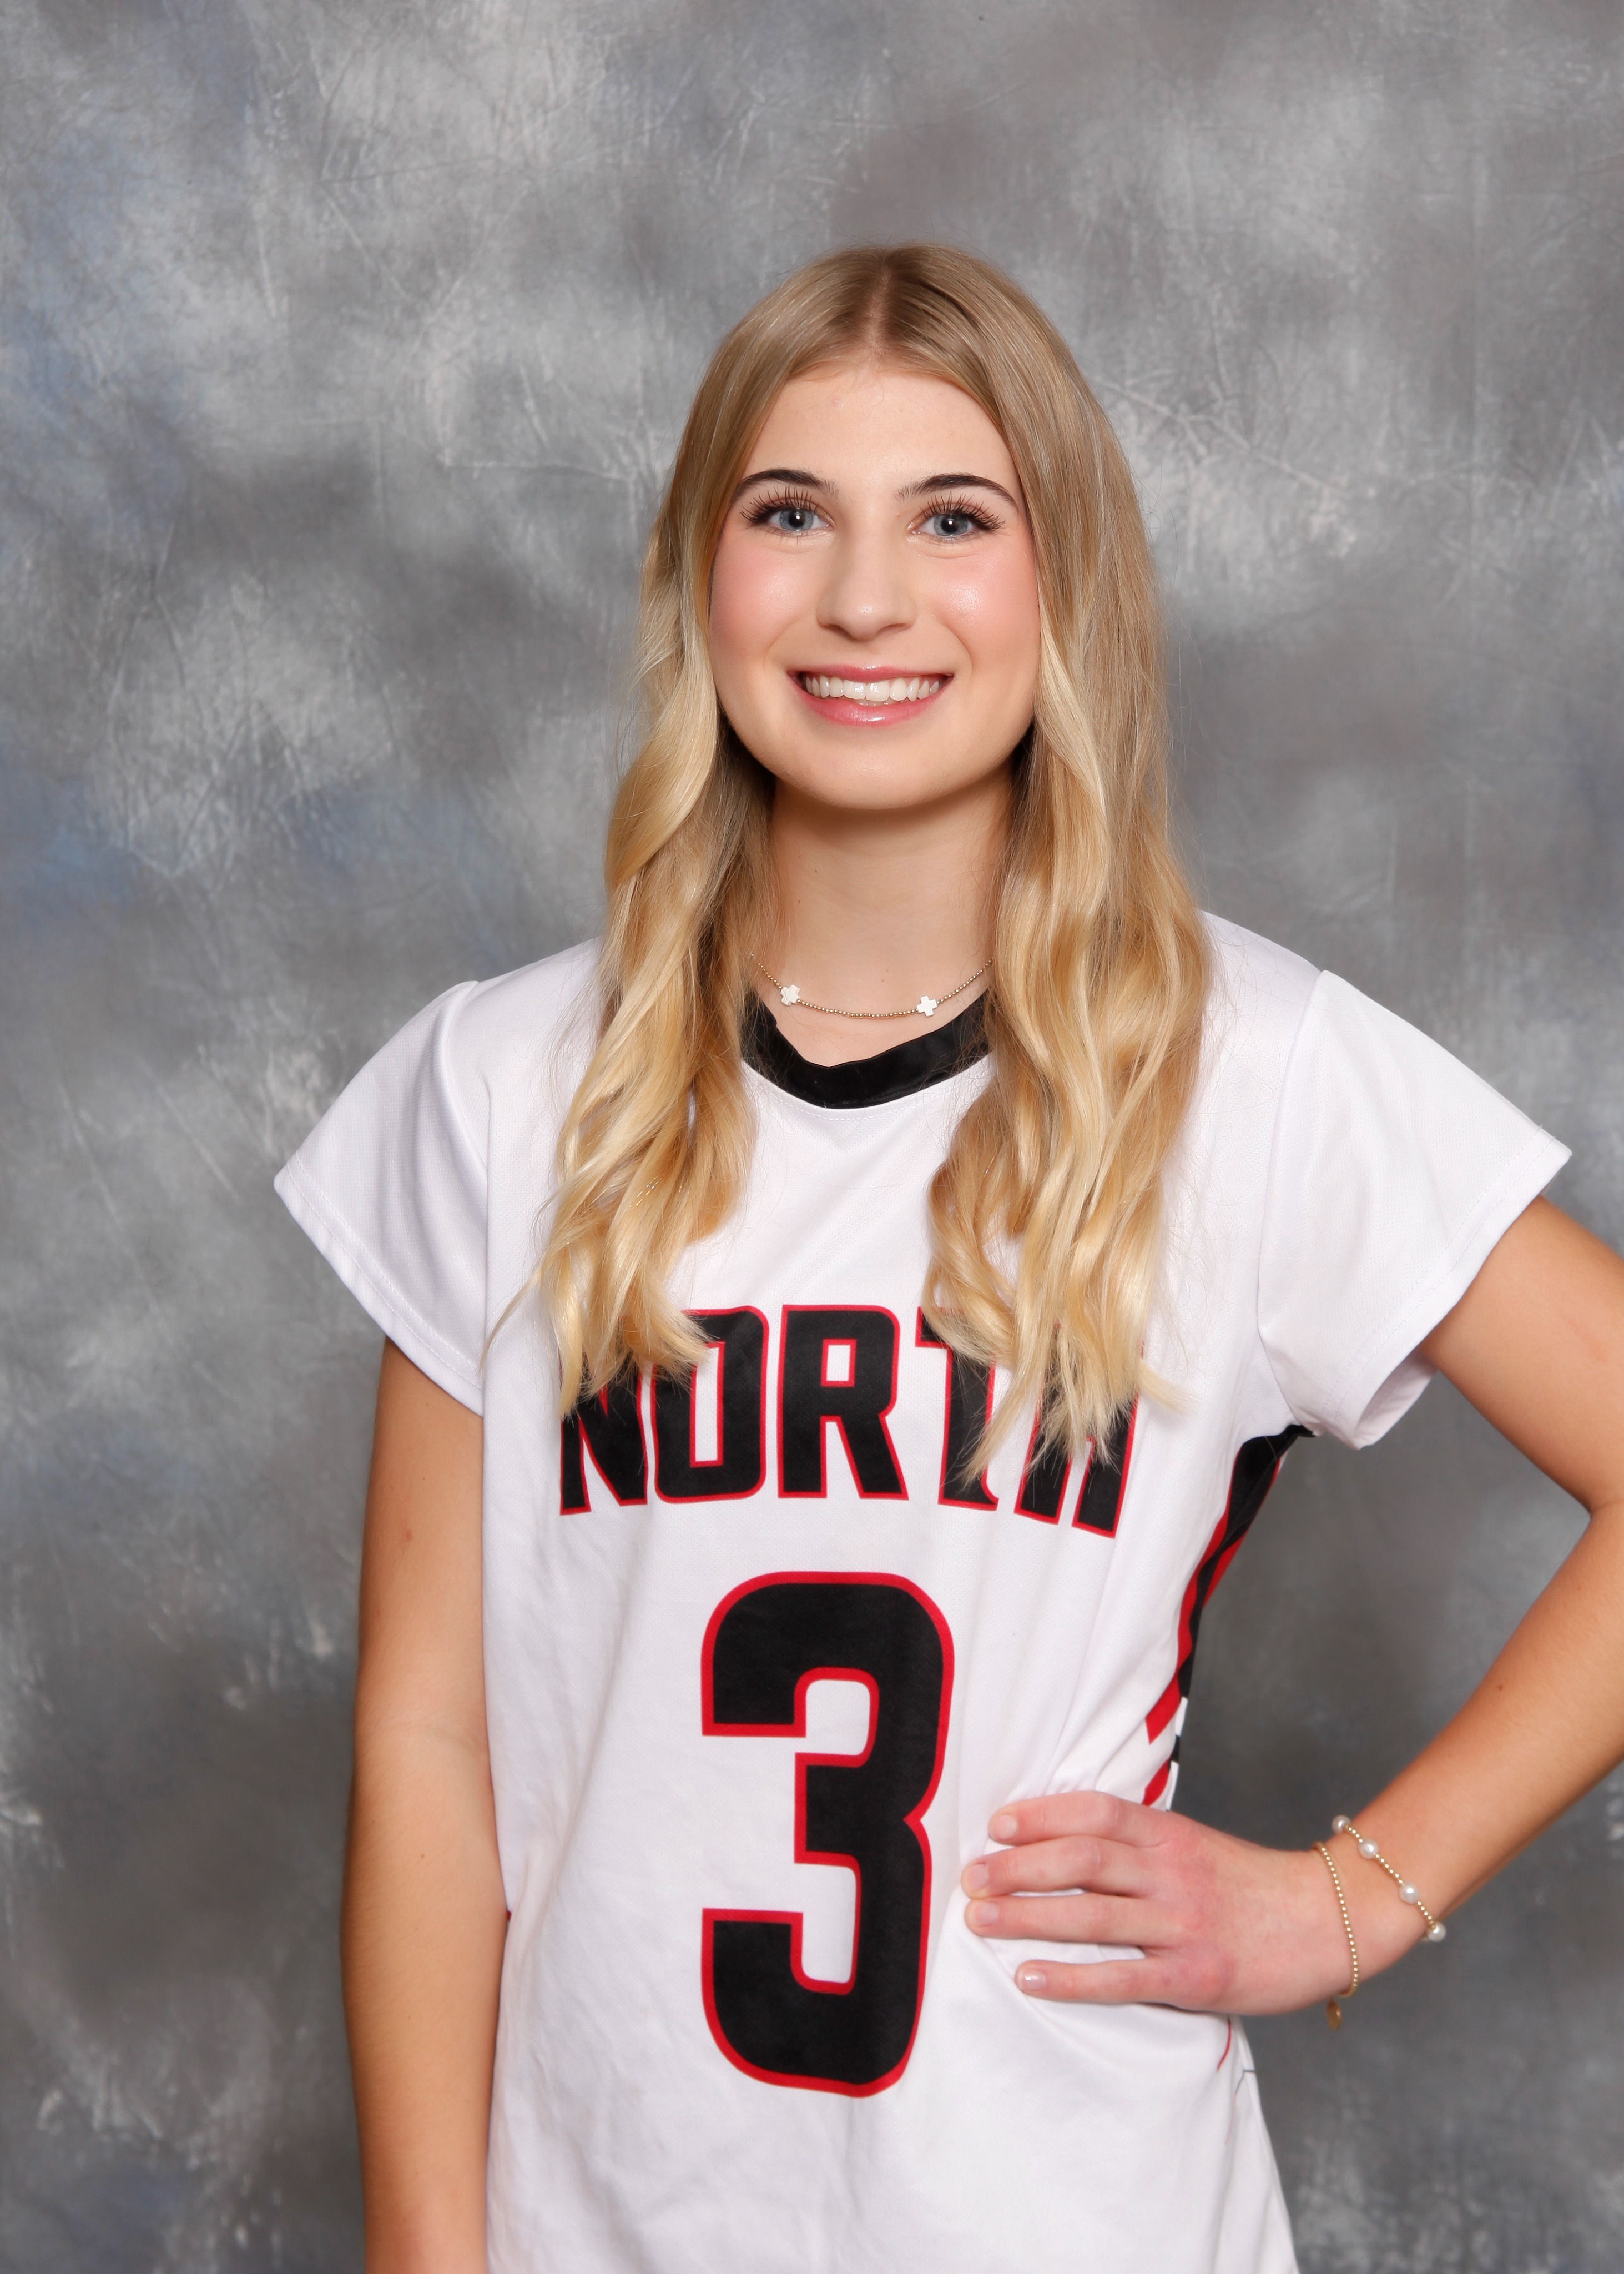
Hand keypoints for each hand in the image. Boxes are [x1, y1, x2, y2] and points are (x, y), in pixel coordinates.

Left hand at [960, 1793, 1415, 2013]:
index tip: (996, 1825)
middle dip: (1017, 1867)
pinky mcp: (1194, 1974)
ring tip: (980, 1920)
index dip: (1040, 1815)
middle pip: (1081, 1858)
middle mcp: (1171, 1871)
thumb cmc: (1252, 1886)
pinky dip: (1070, 1977)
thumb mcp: (1195, 1845)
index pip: (1094, 1812)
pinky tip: (1030, 1977)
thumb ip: (1141, 1842)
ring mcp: (1182, 1923)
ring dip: (1028, 1916)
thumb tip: (1070, 1841)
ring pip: (1091, 1914)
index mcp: (1169, 1834)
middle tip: (971, 1877)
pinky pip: (1120, 1976)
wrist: (1326, 1920)